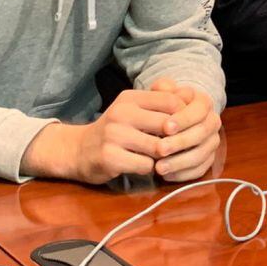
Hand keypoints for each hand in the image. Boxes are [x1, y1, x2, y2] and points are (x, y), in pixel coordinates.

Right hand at [22, 89, 184, 183]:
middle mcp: (122, 113)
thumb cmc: (114, 129)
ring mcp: (114, 135)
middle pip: (168, 125)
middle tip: (176, 146)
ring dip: (163, 156)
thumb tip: (189, 97)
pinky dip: (149, 168)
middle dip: (176, 139)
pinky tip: (142, 165)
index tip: (185, 127)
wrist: (77, 150)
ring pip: (159, 147)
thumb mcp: (133, 108)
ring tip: (159, 156)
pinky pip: (145, 165)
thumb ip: (158, 101)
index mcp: (130, 98)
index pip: (171, 101)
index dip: (184, 116)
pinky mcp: (110, 157)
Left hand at [149, 79, 222, 181]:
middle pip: (202, 133)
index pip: (199, 111)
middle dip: (180, 142)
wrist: (173, 120)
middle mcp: (212, 122)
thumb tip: (164, 88)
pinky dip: (183, 174)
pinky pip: (200, 170)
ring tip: (159, 167)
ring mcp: (212, 142)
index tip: (165, 127)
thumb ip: (162, 89)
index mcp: (204, 103)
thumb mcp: (163, 93)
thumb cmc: (166, 106)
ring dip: (180, 162)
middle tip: (160, 149)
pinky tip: (166, 175)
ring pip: (202, 154)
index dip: (184, 119)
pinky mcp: (208, 159)